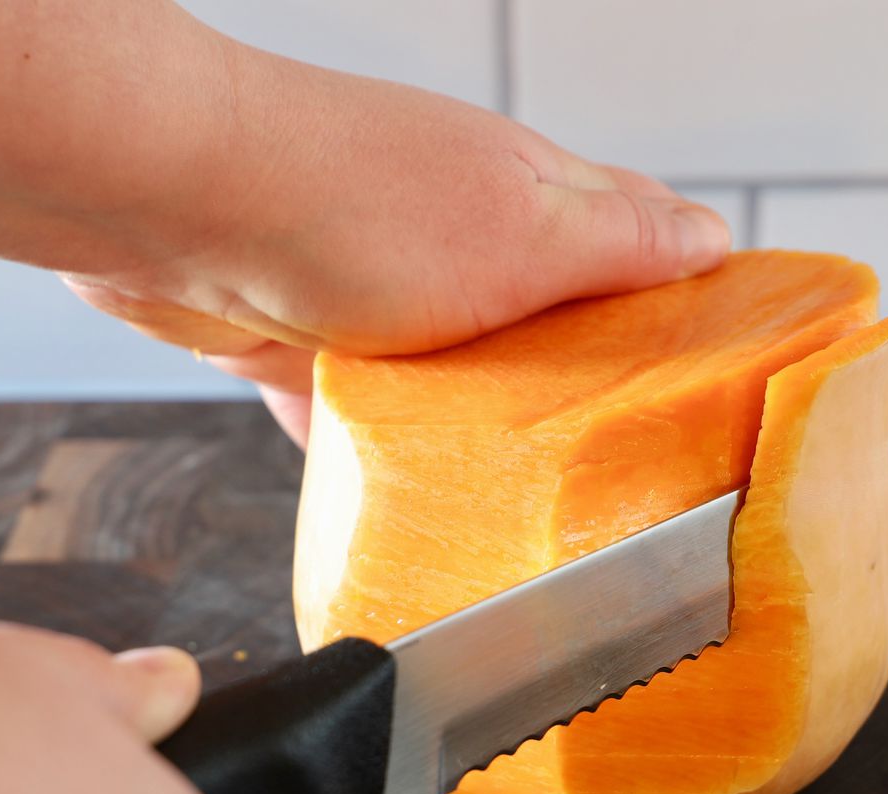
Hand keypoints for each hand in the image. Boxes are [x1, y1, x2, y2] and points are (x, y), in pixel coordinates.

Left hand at [63, 41, 730, 443]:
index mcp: (535, 198)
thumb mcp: (523, 230)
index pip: (640, 247)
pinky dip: (385, 451)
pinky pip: (369, 411)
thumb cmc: (346, 201)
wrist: (172, 205)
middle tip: (621, 467)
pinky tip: (403, 500)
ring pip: (464, 376)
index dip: (685, 307)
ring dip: (485, 429)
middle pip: (553, 324)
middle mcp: (469, 239)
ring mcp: (390, 291)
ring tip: (521, 500)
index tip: (715, 378)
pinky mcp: (317, 341)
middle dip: (585, 390)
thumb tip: (712, 240)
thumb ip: (618, 243)